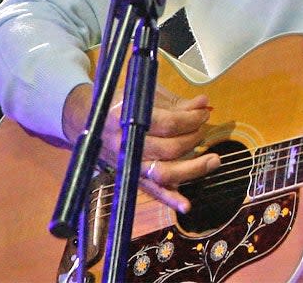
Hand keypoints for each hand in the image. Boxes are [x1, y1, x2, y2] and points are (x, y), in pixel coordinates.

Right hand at [62, 83, 220, 212]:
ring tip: (213, 159)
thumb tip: (203, 104)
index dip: (190, 119)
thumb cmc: (122, 105)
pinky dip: (170, 199)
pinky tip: (186, 205)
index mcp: (126, 117)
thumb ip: (176, 103)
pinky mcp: (131, 176)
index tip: (202, 112)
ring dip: (192, 168)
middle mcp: (126, 143)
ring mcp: (128, 163)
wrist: (88, 121)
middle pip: (169, 149)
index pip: (167, 123)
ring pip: (163, 173)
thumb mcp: (145, 96)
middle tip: (202, 128)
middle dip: (193, 138)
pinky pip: (152, 191)